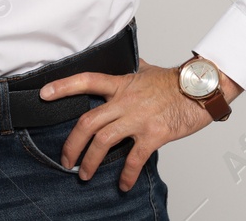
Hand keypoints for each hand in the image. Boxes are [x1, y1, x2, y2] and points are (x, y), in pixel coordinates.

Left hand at [38, 57, 242, 192]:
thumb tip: (129, 61)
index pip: (86, 81)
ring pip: (104, 141)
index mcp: (121, 84)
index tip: (44, 94)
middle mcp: (126, 101)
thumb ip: (133, 69)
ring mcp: (139, 118)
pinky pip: (134, 158)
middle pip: (88, 121)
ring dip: (90, 161)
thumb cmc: (176, 82)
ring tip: (84, 174)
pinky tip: (123, 184)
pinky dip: (126, 175)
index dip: (63, 87)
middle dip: (72, 144)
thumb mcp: (148, 70)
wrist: (202, 90)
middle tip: (65, 159)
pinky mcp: (154, 134)